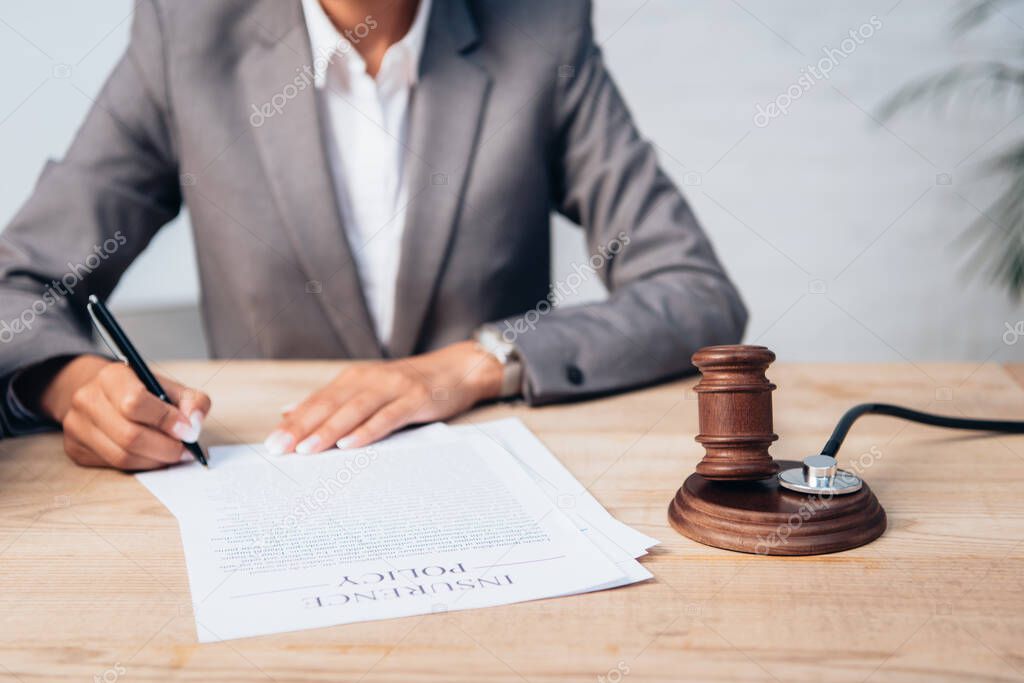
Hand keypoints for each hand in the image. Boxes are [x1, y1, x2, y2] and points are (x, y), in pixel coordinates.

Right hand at [37, 355, 211, 470]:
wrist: (101, 393)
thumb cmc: (142, 391)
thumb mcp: (171, 387)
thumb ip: (193, 402)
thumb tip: (194, 426)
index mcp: (112, 376)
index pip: (135, 403)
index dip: (166, 421)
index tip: (187, 431)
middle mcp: (87, 399)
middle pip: (129, 436)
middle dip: (166, 448)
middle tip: (184, 450)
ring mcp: (76, 425)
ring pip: (121, 457)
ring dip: (155, 460)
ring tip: (171, 454)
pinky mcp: (74, 447)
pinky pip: (112, 466)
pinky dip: (139, 465)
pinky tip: (151, 456)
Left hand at [264, 341, 503, 453]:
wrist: (457, 369)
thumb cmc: (409, 385)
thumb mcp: (368, 388)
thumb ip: (331, 401)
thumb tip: (288, 412)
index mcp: (354, 378)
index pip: (317, 402)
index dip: (294, 422)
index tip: (273, 442)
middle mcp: (370, 379)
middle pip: (330, 405)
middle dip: (302, 428)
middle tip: (279, 448)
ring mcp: (393, 388)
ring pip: (354, 410)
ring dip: (328, 431)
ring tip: (307, 449)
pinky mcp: (416, 399)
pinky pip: (387, 417)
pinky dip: (367, 431)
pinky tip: (350, 444)